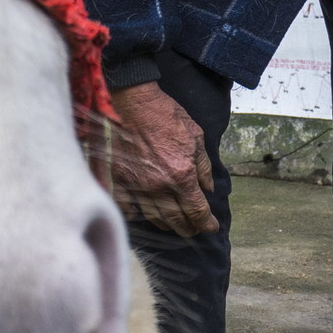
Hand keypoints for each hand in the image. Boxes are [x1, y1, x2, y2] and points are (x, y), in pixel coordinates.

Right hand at [110, 81, 218, 234]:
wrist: (136, 103)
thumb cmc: (167, 116)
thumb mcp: (196, 137)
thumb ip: (204, 167)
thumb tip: (208, 188)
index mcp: (181, 175)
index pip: (197, 211)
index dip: (206, 223)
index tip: (211, 226)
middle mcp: (160, 185)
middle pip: (177, 220)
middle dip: (189, 228)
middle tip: (195, 229)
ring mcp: (138, 185)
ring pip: (154, 218)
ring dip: (168, 225)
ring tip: (175, 225)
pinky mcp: (121, 179)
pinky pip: (128, 207)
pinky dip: (136, 215)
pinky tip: (143, 215)